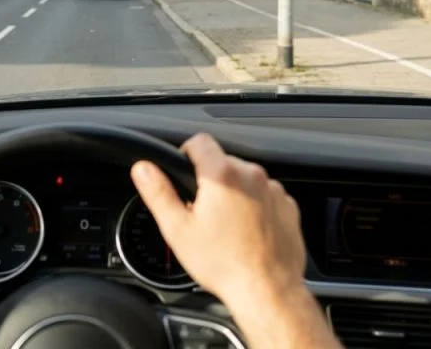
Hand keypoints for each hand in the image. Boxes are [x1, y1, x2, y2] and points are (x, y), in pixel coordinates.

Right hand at [130, 133, 305, 306]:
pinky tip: (246, 232)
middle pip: (223, 162)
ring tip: (226, 227)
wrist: (267, 290)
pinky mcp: (287, 206)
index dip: (186, 153)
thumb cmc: (224, 264)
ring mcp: (273, 190)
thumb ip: (158, 193)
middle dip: (210, 181)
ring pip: (245, 180)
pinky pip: (265, 196)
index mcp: (222, 175)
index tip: (183, 173)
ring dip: (234, 194)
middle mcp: (251, 175)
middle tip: (202, 212)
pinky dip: (255, 207)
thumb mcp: (178, 229)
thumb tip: (143, 169)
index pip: (200, 141)